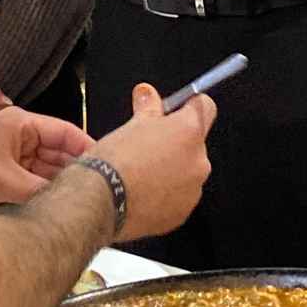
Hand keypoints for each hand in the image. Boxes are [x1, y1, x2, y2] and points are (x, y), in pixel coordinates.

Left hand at [0, 107, 92, 207]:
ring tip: (83, 200)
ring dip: (61, 183)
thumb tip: (69, 204)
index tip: (106, 164)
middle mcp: (20, 136)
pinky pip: (35, 181)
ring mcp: (13, 155)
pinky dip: (46, 191)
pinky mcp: (6, 172)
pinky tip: (60, 204)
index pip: (66, 132)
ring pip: (48, 169)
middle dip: (77, 169)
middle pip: (60, 152)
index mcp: (21, 124)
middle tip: (99, 189)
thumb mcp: (5, 181)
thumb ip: (41, 191)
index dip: (87, 147)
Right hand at [86, 82, 215, 239]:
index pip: (205, 107)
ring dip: (170, 170)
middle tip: (149, 146)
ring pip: (187, 172)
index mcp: (189, 132)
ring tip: (141, 172)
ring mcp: (193, 190)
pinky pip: (178, 198)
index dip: (189, 107)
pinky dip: (165, 194)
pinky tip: (142, 191)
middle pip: (195, 144)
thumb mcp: (131, 125)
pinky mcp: (182, 213)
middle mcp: (199, 161)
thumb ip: (148, 107)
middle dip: (175, 143)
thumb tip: (147, 94)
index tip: (177, 110)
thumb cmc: (115, 163)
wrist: (101, 201)